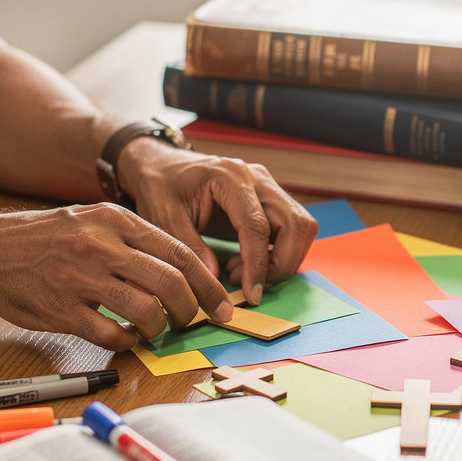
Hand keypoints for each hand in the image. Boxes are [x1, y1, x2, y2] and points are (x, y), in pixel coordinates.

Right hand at [0, 204, 231, 350]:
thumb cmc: (44, 238)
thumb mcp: (92, 220)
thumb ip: (134, 240)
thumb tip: (184, 271)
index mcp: (115, 220)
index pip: (179, 253)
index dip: (208, 284)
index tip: (222, 304)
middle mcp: (100, 245)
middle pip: (170, 283)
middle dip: (192, 309)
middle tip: (194, 322)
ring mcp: (80, 279)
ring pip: (145, 310)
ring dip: (160, 327)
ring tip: (158, 330)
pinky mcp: (61, 311)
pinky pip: (110, 335)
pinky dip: (128, 343)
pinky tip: (127, 339)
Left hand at [119, 142, 317, 303]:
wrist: (161, 166)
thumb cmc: (160, 187)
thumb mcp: (164, 219)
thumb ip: (190, 250)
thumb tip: (215, 281)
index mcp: (230, 176)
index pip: (258, 225)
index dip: (259, 264)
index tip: (252, 294)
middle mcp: (256, 178)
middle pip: (294, 224)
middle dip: (281, 263)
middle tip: (251, 286)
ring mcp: (267, 186)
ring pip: (301, 226)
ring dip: (284, 258)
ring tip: (243, 273)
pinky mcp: (268, 199)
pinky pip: (291, 228)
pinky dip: (279, 252)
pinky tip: (246, 262)